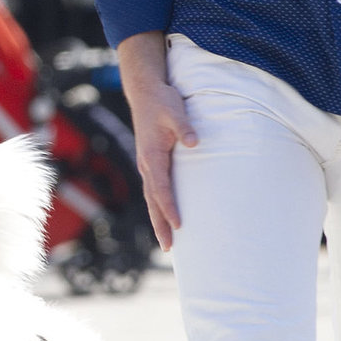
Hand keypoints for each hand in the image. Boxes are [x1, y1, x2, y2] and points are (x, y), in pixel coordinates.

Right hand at [116, 31, 197, 250]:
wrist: (146, 92)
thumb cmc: (162, 101)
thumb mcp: (175, 111)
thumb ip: (185, 127)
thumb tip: (195, 142)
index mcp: (152, 155)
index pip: (161, 188)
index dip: (169, 207)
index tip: (179, 225)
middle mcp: (147, 164)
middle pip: (152, 201)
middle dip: (160, 225)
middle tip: (169, 248)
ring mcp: (147, 164)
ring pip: (151, 199)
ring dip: (158, 220)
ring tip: (168, 243)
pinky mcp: (151, 162)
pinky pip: (154, 190)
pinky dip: (159, 207)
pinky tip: (166, 217)